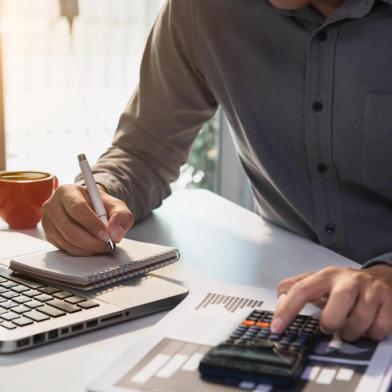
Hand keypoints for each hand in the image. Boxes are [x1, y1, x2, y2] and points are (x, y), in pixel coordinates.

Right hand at [42, 184, 133, 255]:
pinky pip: (64, 248)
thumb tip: (115, 233)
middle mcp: (52, 205)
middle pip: (69, 228)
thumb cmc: (101, 206)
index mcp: (68, 191)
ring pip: (66, 241)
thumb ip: (121, 216)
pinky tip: (91, 247)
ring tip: (102, 246)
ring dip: (87, 248)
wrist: (91, 209)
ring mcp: (48, 221)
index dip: (92, 224)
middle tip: (106, 245)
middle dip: (91, 241)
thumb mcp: (117, 206)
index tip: (106, 235)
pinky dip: (80, 251)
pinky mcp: (49, 235)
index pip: (77, 208)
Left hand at [271, 264, 391, 340]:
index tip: (277, 327)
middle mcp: (348, 280)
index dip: (287, 309)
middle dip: (330, 324)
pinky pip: (379, 328)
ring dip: (351, 332)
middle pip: (334, 309)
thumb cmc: (345, 285)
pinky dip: (370, 334)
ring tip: (348, 328)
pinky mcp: (389, 302)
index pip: (301, 290)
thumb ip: (296, 288)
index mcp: (326, 275)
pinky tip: (366, 327)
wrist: (382, 278)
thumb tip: (279, 300)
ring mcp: (371, 290)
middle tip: (330, 326)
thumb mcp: (319, 281)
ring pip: (359, 321)